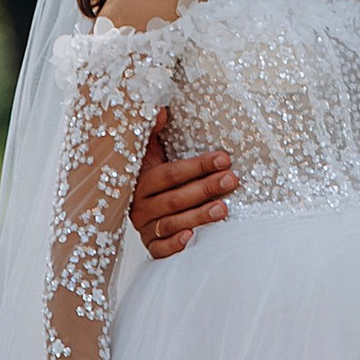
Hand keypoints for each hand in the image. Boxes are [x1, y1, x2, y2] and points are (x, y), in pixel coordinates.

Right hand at [129, 122, 232, 259]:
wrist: (128, 206)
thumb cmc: (152, 176)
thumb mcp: (148, 152)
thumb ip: (152, 131)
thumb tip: (160, 109)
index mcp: (140, 182)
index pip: (171, 173)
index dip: (198, 166)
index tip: (224, 158)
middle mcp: (139, 206)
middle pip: (175, 198)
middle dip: (205, 188)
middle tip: (231, 180)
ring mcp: (144, 228)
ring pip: (171, 223)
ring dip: (198, 216)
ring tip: (224, 209)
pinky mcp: (150, 247)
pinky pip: (160, 250)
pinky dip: (175, 245)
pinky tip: (192, 238)